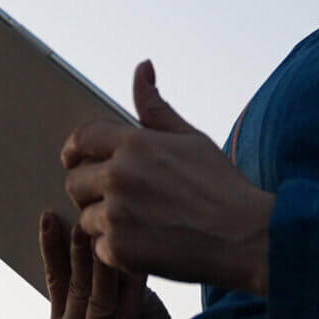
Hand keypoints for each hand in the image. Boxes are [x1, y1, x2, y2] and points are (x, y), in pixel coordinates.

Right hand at [40, 209, 175, 318]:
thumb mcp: (117, 294)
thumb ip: (100, 273)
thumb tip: (92, 222)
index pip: (54, 280)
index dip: (50, 248)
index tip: (49, 215)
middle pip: (75, 287)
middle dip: (79, 251)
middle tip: (83, 219)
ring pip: (97, 299)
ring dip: (104, 264)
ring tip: (110, 233)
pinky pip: (122, 315)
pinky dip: (132, 286)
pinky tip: (137, 262)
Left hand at [63, 60, 274, 294]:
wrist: (245, 238)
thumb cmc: (222, 187)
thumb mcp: (191, 139)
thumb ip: (156, 108)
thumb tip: (142, 67)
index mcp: (134, 144)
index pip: (83, 138)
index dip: (75, 148)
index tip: (73, 158)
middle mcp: (118, 176)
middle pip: (74, 181)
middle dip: (90, 190)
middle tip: (114, 200)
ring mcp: (116, 214)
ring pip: (86, 218)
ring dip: (105, 223)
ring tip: (139, 226)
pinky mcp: (119, 249)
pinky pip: (100, 248)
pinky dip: (118, 252)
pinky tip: (146, 247)